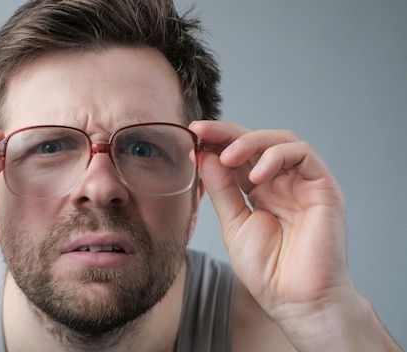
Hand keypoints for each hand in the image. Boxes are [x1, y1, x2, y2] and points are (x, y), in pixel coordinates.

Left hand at [190, 120, 355, 341]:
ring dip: (250, 141)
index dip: (216, 142)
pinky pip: (302, 154)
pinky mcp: (323, 186)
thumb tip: (204, 156)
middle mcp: (282, 182)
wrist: (296, 300)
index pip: (238, 155)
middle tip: (201, 132)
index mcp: (260, 191)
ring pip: (281, 140)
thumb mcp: (233, 224)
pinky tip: (256, 174)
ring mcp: (303, 183)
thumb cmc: (268, 270)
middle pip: (256, 142)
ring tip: (227, 157)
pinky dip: (276, 156)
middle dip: (226, 133)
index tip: (191, 135)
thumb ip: (221, 189)